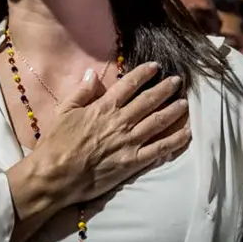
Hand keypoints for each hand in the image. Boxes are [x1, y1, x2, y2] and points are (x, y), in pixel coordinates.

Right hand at [36, 62, 189, 205]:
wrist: (56, 175)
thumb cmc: (56, 143)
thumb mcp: (64, 111)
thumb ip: (81, 92)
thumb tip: (93, 73)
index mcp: (104, 107)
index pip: (129, 85)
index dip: (144, 73)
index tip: (156, 66)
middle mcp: (121, 121)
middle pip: (148, 100)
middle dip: (165, 89)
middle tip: (177, 81)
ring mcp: (129, 141)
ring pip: (158, 121)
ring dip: (173, 110)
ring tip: (185, 103)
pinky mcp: (133, 162)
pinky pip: (159, 149)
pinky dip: (175, 140)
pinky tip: (186, 133)